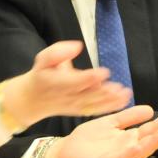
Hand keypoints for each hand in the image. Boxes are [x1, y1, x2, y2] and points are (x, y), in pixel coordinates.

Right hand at [0, 41, 131, 127]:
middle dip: (104, 92)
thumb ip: (58, 52)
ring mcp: (73, 106)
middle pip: (87, 95)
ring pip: (93, 104)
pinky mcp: (79, 111)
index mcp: (55, 82)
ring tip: (125, 94)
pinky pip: (95, 110)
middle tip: (119, 88)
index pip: (74, 81)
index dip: (89, 77)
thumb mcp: (43, 59)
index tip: (104, 71)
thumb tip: (77, 46)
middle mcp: (66, 96)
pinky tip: (123, 102)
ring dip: (110, 100)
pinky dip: (109, 107)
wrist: (33, 99)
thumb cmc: (41, 75)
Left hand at [43, 105, 157, 157]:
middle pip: (149, 139)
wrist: (65, 151)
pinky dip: (130, 154)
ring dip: (151, 143)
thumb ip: (128, 117)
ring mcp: (118, 156)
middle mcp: (127, 148)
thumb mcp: (110, 122)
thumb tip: (149, 109)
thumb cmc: (87, 139)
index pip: (150, 127)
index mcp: (128, 137)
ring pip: (139, 151)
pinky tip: (137, 146)